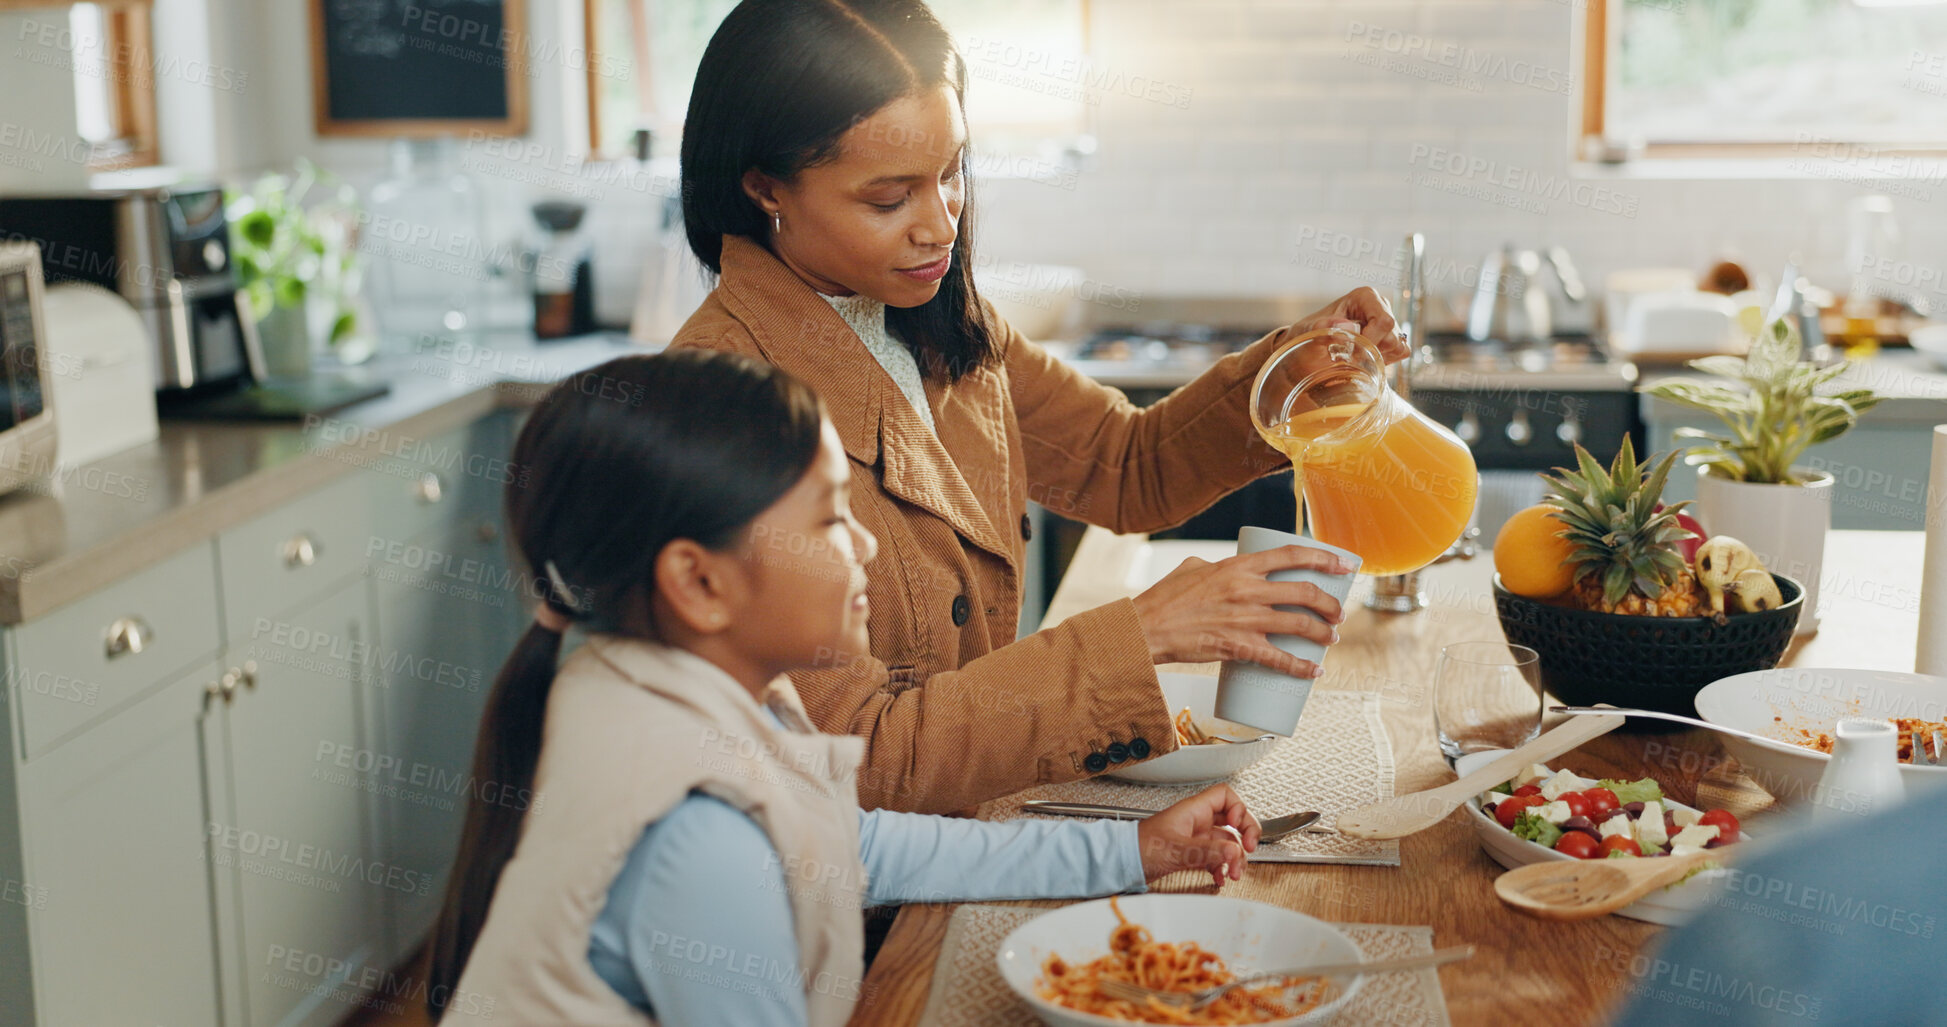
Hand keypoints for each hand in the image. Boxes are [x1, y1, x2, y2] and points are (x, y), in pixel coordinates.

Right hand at [1130, 545, 1352, 677]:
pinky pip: (1280, 659)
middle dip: (1330, 604)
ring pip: (1299, 625)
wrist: (1146, 628)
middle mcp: (1247, 590)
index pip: (1292, 556)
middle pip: (1305, 592)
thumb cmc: (1164, 598)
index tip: (1344, 566)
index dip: (1324, 558)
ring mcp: (1244, 619)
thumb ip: (1218, 567)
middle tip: (1337, 613)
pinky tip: (1314, 671)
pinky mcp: (1238, 647)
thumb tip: (1232, 570)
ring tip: (1330, 639)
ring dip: (1322, 633)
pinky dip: (1301, 667)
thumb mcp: (1193, 567)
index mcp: (1238, 566)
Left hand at [1136, 783, 1260, 884]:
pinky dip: (1221, 868)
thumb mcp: (1176, 849)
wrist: (1123, 861)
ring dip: (1235, 858)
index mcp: (1193, 810)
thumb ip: (1206, 850)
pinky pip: (1215, 858)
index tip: (1239, 827)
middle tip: (1250, 849)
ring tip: (1233, 873)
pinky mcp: (1191, 854)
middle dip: (1245, 835)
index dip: (1238, 809)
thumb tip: (1234, 850)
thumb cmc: (1140, 847)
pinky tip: (1219, 878)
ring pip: (1226, 842)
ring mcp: (1195, 838)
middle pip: (1232, 820)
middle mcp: (1197, 821)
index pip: (1225, 797)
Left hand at [1284, 286, 1406, 363]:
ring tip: (1355, 356)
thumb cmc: (1308, 335)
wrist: (1307, 347)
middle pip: (1392, 336)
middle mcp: (1380, 306)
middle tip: (1350, 357)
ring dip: (1378, 357)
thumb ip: (1324, 328)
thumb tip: (1347, 327)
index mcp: (1364, 296)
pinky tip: (1365, 359)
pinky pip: (1401, 352)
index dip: (1371, 341)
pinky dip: (1385, 360)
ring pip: (1398, 346)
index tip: (1352, 353)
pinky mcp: (1392, 337)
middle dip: (1372, 352)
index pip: (1383, 320)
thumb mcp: (1309, 331)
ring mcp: (1388, 322)